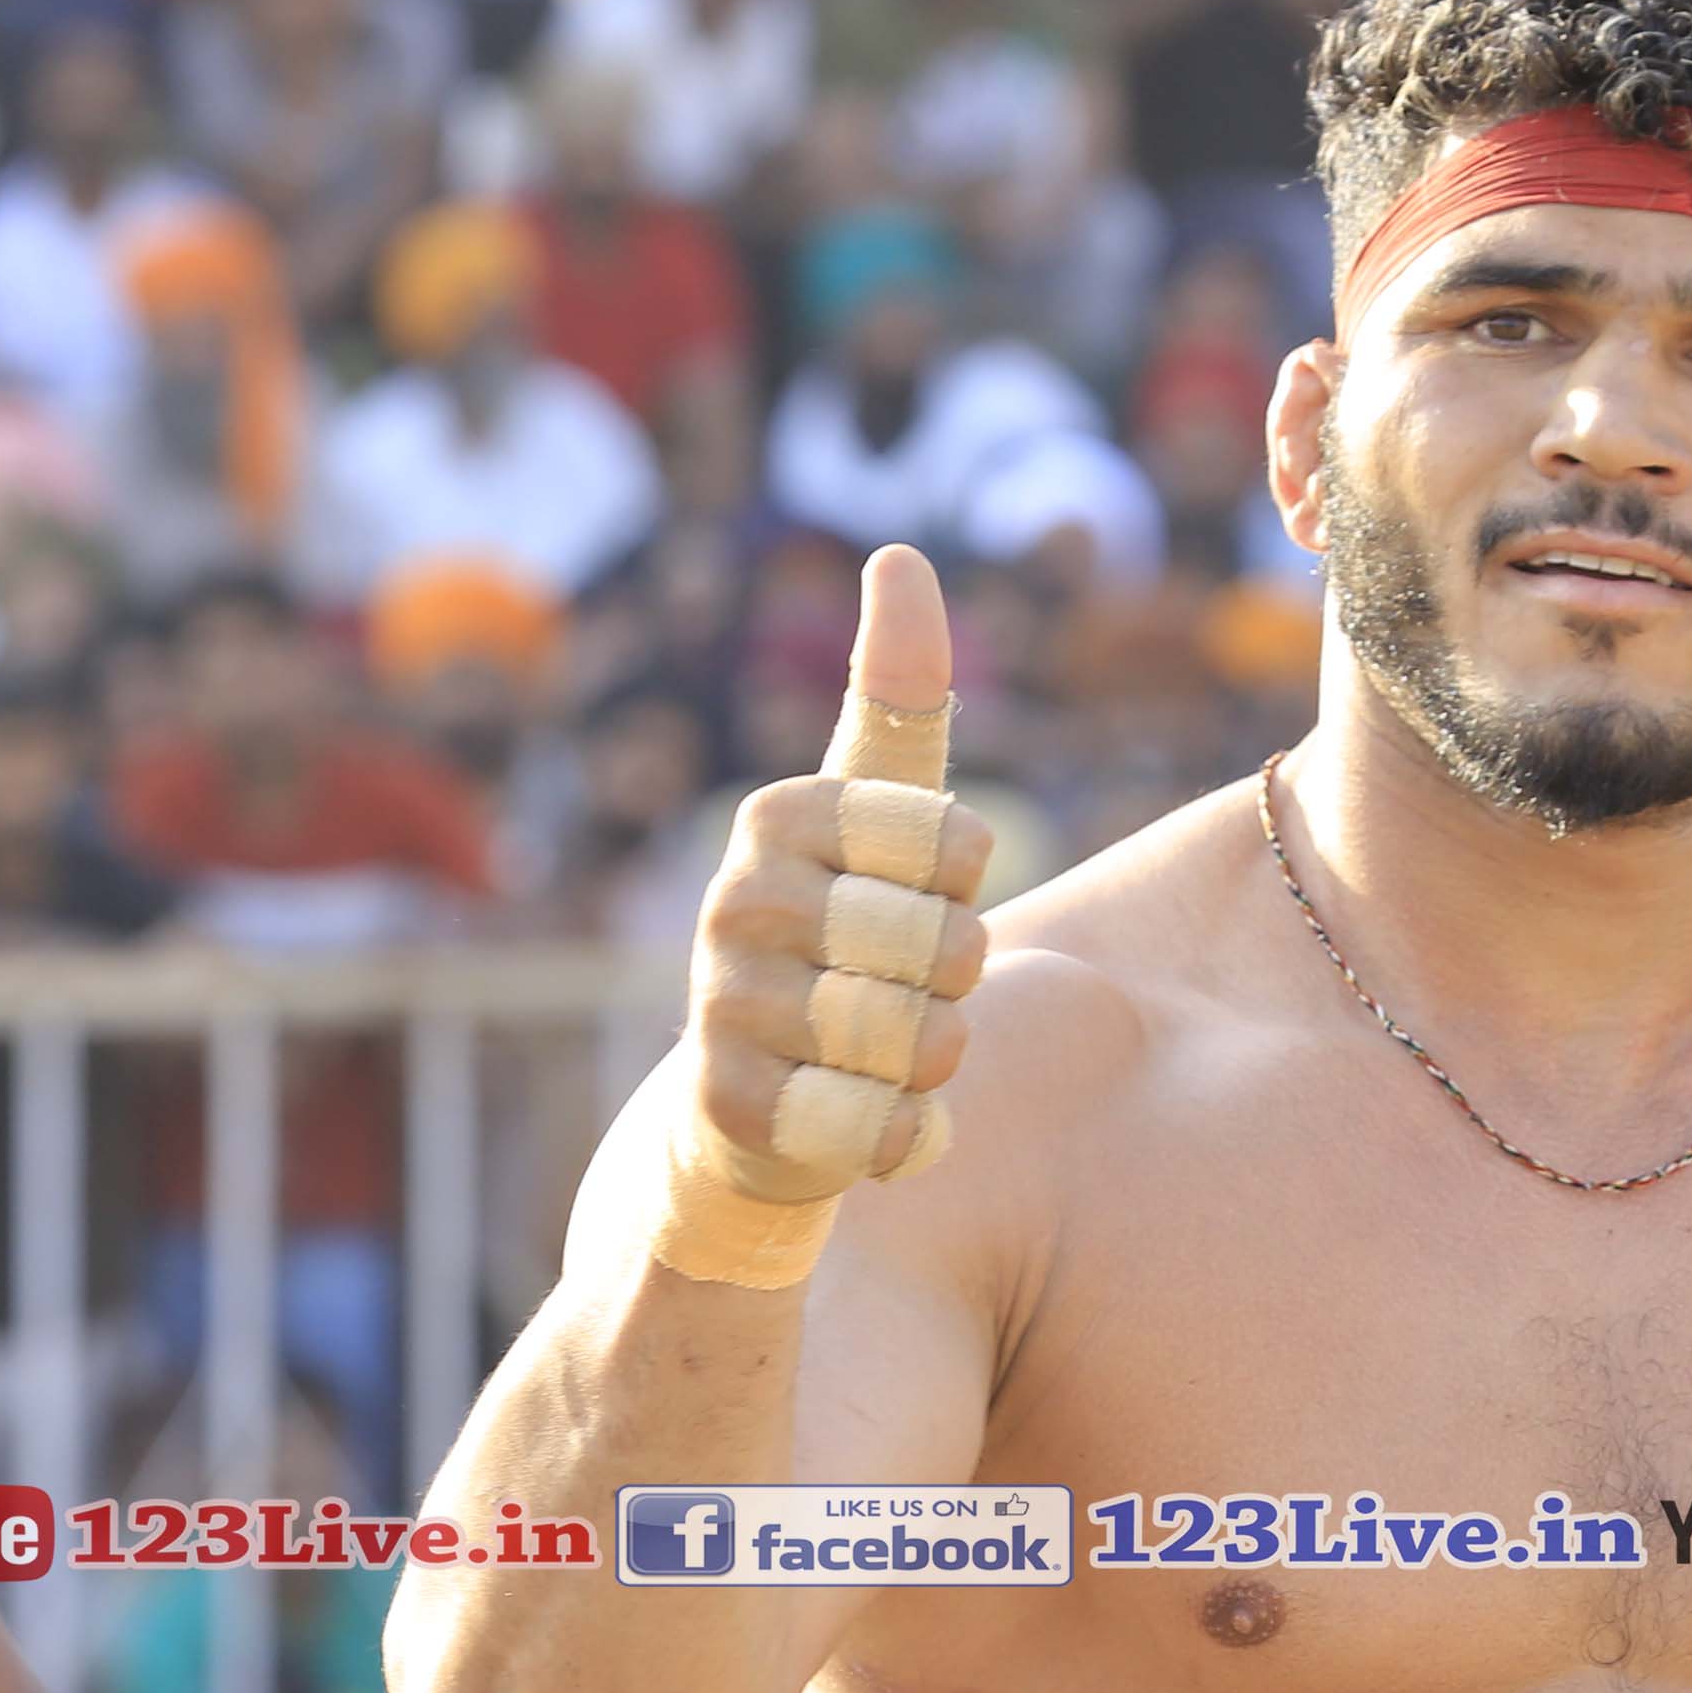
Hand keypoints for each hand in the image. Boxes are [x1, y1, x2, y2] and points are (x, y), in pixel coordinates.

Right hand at [661, 546, 996, 1272]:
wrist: (750, 1106)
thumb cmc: (837, 937)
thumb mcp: (870, 813)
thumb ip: (896, 699)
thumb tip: (899, 555)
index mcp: (779, 814)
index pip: (956, 841)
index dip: (967, 887)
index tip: (919, 898)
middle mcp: (735, 899)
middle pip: (944, 945)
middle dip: (956, 985)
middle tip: (906, 992)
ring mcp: (724, 1004)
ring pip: (920, 1039)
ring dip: (936, 1063)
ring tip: (890, 1054)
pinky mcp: (729, 1107)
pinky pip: (879, 1125)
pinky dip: (907, 1137)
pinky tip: (875, 1122)